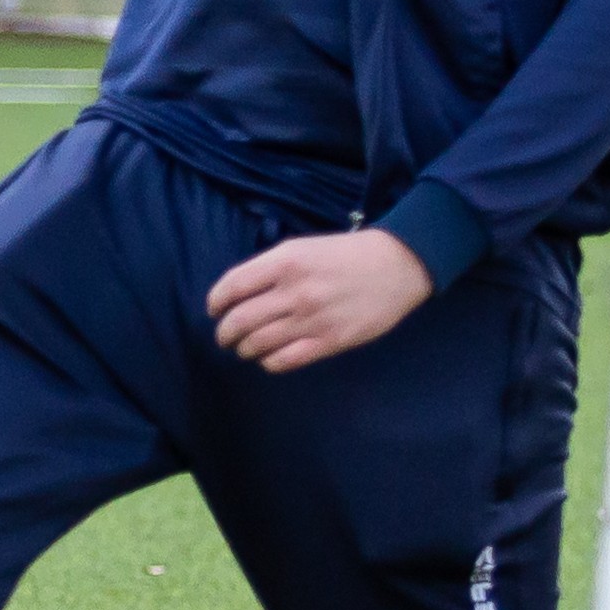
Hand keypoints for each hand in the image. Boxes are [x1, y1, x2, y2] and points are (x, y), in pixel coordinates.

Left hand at [206, 229, 435, 374]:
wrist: (396, 266)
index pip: (233, 286)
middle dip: (225, 332)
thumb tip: (239, 293)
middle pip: (240, 320)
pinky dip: (269, 362)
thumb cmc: (346, 254)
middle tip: (224, 336)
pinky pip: (285, 360)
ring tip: (246, 348)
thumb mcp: (303, 248)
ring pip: (258, 344)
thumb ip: (271, 268)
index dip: (216, 301)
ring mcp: (311, 319)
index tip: (213, 309)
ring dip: (245, 349)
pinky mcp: (329, 341)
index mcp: (285, 262)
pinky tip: (269, 358)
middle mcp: (294, 291)